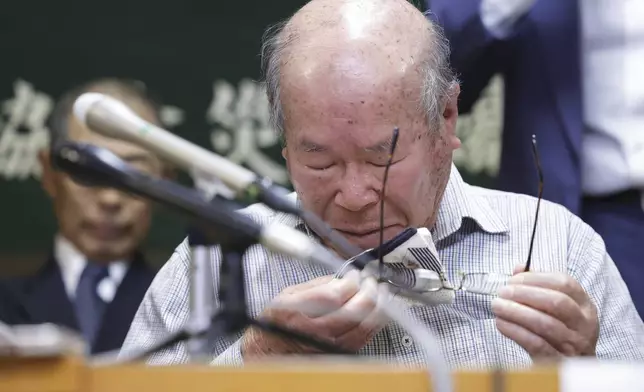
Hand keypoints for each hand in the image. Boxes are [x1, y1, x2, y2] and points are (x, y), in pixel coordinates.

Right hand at [241, 271, 389, 358]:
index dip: (350, 282)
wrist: (270, 352)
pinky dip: (376, 322)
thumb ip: (317, 285)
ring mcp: (329, 347)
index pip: (334, 295)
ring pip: (364, 327)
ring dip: (379, 306)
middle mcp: (314, 333)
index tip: (355, 274)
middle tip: (371, 281)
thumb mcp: (288, 295)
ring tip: (383, 293)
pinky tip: (379, 310)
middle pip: (354, 311)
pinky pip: (365, 338)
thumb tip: (344, 277)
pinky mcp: (339, 355)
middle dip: (369, 291)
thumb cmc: (277, 323)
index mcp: (297, 313)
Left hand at [492, 264, 598, 357]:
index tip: (513, 279)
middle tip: (502, 292)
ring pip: (545, 323)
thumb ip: (538, 285)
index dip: (536, 278)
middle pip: (556, 302)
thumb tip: (518, 268)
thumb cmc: (560, 330)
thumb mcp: (557, 307)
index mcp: (584, 304)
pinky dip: (515, 331)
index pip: (564, 283)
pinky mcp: (558, 360)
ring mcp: (574, 343)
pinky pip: (536, 343)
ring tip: (497, 306)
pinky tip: (501, 323)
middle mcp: (584, 323)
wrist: (572, 367)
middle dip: (525, 293)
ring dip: (516, 312)